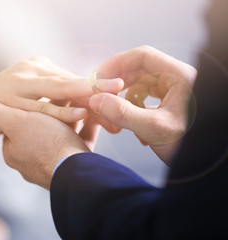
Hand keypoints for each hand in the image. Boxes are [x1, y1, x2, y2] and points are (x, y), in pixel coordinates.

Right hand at [0, 57, 120, 144]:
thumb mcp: (26, 101)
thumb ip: (48, 100)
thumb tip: (75, 107)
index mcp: (38, 69)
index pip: (72, 80)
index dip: (96, 92)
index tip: (117, 102)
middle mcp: (31, 69)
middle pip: (72, 81)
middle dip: (99, 92)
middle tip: (124, 98)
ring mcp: (19, 83)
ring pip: (60, 89)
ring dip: (88, 99)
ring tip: (113, 102)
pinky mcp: (8, 100)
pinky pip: (40, 106)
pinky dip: (61, 111)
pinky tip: (79, 114)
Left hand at [0, 92, 96, 188]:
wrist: (76, 176)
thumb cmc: (45, 146)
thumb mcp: (14, 121)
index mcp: (13, 147)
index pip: (20, 119)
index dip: (32, 106)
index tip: (43, 95)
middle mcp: (29, 158)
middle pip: (42, 127)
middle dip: (55, 114)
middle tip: (66, 100)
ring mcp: (50, 164)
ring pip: (61, 136)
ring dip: (71, 123)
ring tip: (81, 110)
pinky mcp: (70, 166)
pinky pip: (77, 146)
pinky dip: (84, 134)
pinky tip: (93, 124)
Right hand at [89, 46, 196, 163]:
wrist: (206, 163)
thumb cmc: (191, 146)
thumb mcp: (154, 128)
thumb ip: (123, 113)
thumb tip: (96, 100)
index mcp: (179, 76)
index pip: (142, 56)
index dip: (116, 64)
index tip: (98, 77)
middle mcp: (176, 80)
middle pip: (138, 70)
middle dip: (117, 83)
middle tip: (99, 94)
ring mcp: (173, 92)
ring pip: (140, 86)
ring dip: (124, 100)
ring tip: (116, 116)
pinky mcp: (170, 105)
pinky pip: (145, 100)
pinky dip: (134, 111)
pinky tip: (135, 130)